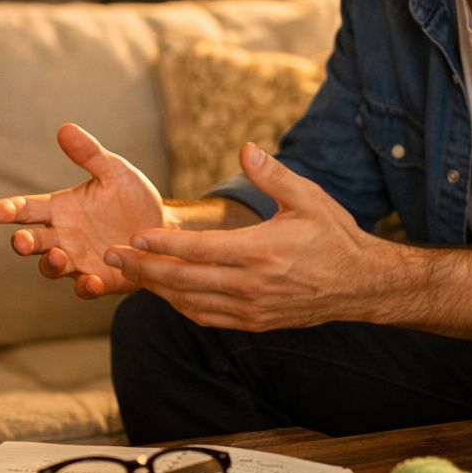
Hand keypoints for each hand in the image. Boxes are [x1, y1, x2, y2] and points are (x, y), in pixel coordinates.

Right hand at [0, 123, 165, 298]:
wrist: (163, 227)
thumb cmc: (132, 197)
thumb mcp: (115, 172)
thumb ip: (90, 155)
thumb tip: (66, 128)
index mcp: (61, 209)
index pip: (28, 209)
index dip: (10, 210)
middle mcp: (63, 237)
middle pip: (33, 241)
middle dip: (24, 241)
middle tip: (21, 240)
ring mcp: (79, 261)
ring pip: (53, 267)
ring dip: (51, 264)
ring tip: (58, 256)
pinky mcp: (102, 280)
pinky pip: (87, 288)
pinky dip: (86, 287)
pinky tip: (91, 282)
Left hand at [103, 143, 379, 330]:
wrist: (361, 285)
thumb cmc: (334, 235)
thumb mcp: (309, 198)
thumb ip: (273, 175)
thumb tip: (245, 149)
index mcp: (260, 252)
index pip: (199, 251)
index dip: (162, 245)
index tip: (133, 237)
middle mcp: (251, 285)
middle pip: (184, 280)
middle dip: (143, 269)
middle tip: (110, 257)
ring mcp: (252, 309)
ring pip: (190, 303)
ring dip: (156, 289)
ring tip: (129, 273)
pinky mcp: (254, 323)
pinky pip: (207, 317)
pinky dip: (181, 306)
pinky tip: (165, 292)